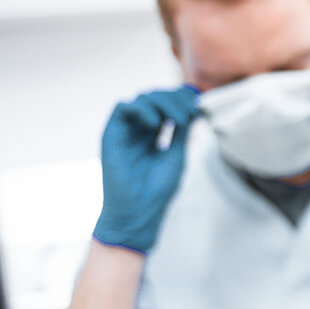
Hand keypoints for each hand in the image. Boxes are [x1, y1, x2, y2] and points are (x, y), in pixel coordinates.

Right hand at [92, 85, 198, 252]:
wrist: (138, 211)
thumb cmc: (157, 189)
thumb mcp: (177, 155)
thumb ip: (182, 131)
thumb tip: (194, 108)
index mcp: (153, 134)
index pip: (167, 105)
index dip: (181, 99)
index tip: (198, 105)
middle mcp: (138, 129)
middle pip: (156, 97)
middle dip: (176, 99)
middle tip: (190, 111)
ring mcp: (125, 130)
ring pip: (142, 98)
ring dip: (163, 103)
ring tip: (177, 120)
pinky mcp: (111, 133)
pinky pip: (123, 107)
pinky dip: (142, 109)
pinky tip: (155, 124)